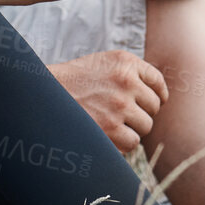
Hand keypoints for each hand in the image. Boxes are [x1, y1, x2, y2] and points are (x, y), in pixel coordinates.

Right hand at [48, 50, 168, 153]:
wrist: (44, 94)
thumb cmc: (73, 81)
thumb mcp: (102, 63)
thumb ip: (130, 72)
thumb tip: (160, 96)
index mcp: (125, 61)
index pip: (157, 81)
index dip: (158, 95)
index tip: (155, 102)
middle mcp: (126, 81)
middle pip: (154, 107)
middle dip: (141, 113)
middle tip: (122, 115)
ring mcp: (119, 105)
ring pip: (145, 126)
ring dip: (132, 129)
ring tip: (112, 124)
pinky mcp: (111, 128)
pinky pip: (132, 142)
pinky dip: (122, 143)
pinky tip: (107, 134)